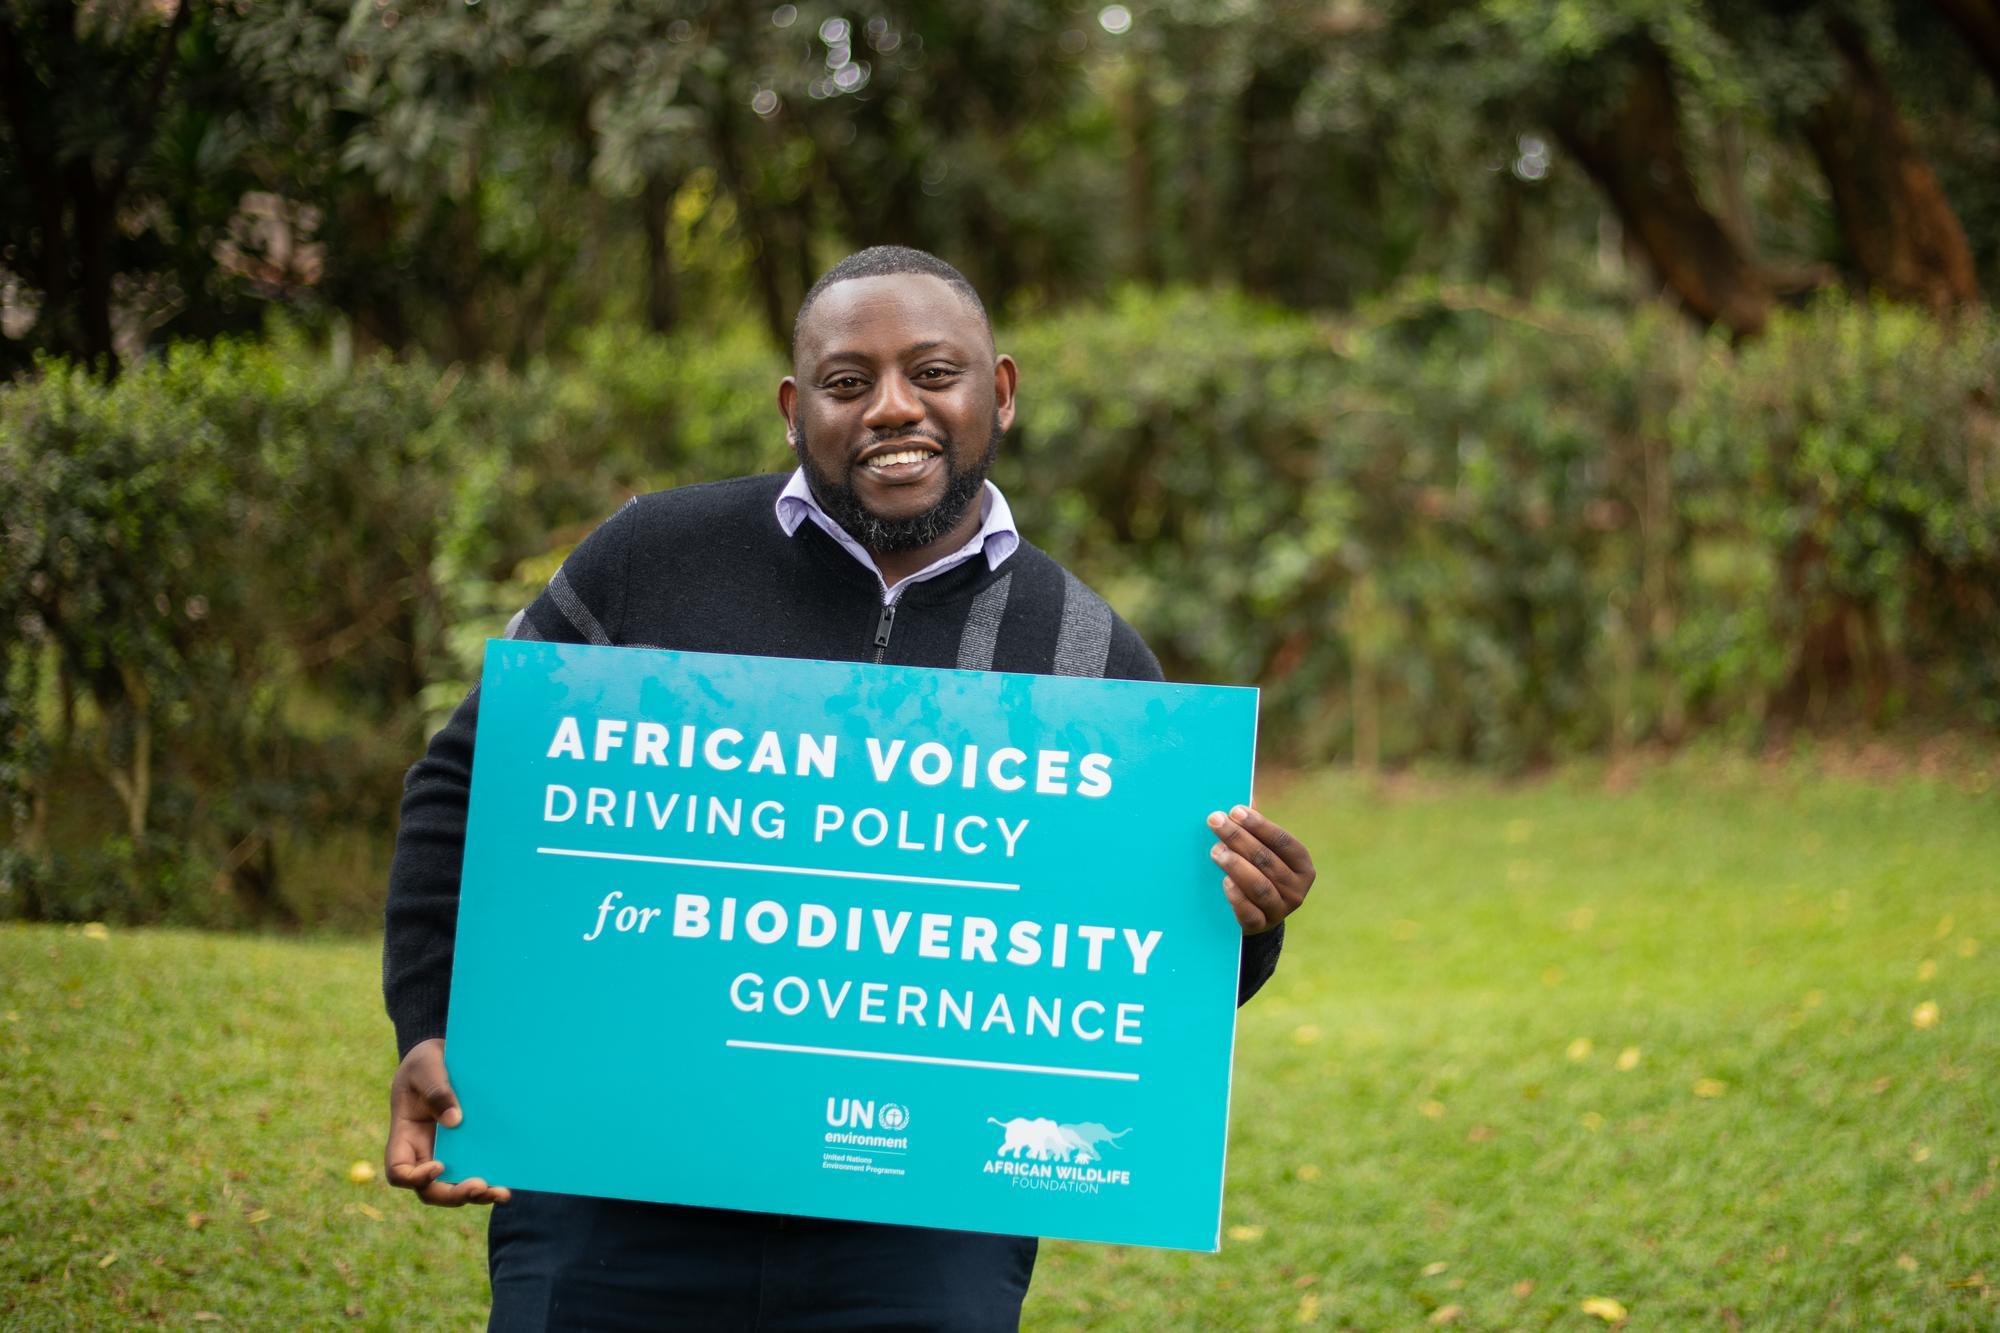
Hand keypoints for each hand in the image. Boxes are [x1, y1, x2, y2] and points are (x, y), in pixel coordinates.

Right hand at [384, 1037, 510, 1206]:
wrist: (443, 1055)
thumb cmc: (426, 1061)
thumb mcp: (426, 1067)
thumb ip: (437, 1091)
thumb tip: (454, 1121)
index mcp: (404, 1136)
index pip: (399, 1171)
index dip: (415, 1178)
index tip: (439, 1166)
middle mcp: (422, 1152)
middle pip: (429, 1189)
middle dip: (452, 1194)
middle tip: (478, 1186)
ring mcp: (445, 1153)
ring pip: (453, 1187)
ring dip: (475, 1195)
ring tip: (499, 1193)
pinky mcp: (466, 1149)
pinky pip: (473, 1171)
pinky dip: (488, 1182)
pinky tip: (506, 1185)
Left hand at [1206, 805, 1315, 934]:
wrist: (1258, 916)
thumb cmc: (1260, 873)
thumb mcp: (1263, 851)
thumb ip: (1255, 828)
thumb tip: (1247, 796)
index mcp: (1303, 866)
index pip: (1282, 841)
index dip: (1259, 825)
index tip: (1235, 810)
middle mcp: (1297, 889)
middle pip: (1267, 860)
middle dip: (1239, 838)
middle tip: (1215, 822)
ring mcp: (1281, 910)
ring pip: (1258, 885)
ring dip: (1235, 865)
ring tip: (1216, 850)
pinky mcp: (1261, 926)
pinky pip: (1248, 911)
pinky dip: (1236, 895)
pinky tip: (1224, 881)